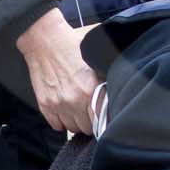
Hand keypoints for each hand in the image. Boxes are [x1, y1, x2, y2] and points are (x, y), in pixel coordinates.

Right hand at [15, 8, 100, 135]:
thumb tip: (125, 81)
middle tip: (90, 108)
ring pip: (72, 128)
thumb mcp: (98, 54)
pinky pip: (56, 126)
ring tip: (77, 107)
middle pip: (87, 128)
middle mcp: (74, 100)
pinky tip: (65, 109)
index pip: (102, 120)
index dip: (104, 117)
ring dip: (76, 121)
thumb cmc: (72, 44)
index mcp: (90, 89)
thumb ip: (111, 71)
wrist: (45, 40)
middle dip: (90, 119)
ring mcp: (58, 104)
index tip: (104, 114)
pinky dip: (61, 121)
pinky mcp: (45, 104)